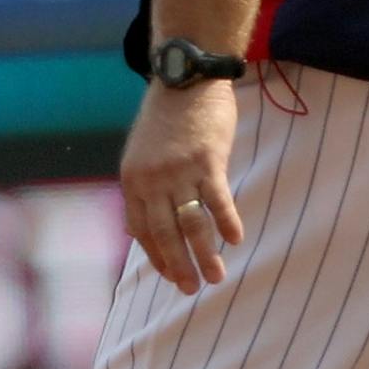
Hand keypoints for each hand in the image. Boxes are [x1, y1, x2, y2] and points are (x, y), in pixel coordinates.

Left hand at [120, 80, 242, 295]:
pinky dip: (227, 222)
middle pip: (165, 232)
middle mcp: (152, 178)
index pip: (141, 228)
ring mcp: (179, 170)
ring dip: (205, 254)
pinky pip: (217, 199)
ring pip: (191, 223)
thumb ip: (142, 189)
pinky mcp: (206, 160)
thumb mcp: (141, 153)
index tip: (170, 276)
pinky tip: (236, 240)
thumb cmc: (166, 118)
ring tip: (217, 277)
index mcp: (132, 178)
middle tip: (192, 289)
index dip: (156, 255)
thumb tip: (138, 230)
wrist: (184, 79)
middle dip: (179, 265)